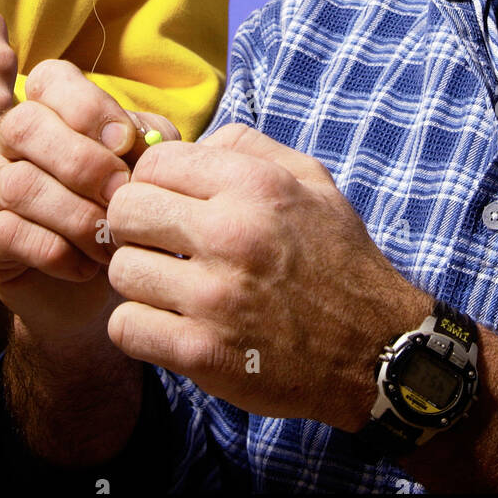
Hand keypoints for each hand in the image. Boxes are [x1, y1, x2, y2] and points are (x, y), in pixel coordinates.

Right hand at [0, 59, 178, 342]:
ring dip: (77, 217)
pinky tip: (86, 267)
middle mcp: (10, 137)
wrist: (95, 287)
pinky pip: (10, 232)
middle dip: (83, 163)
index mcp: (51, 107)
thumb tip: (140, 140)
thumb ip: (148, 144)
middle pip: (26, 125)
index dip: (88, 106)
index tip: (126, 142)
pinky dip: (59, 252)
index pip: (51, 79)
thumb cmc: (120, 209)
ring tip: (112, 244)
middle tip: (121, 196)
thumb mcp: (145, 167)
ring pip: (20, 184)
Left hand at [106, 124, 428, 429]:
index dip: (152, 181)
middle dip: (135, 226)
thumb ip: (245, 147)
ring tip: (171, 286)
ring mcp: (215, 298)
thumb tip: (186, 144)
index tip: (167, 203)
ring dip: (139, 280)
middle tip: (159, 243)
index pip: (153, 163)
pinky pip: (125, 326)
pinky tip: (169, 322)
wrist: (377, 349)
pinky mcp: (203, 354)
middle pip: (124, 211)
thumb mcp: (310, 180)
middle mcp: (232, 234)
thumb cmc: (338, 259)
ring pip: (120, 271)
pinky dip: (139, 326)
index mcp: (254, 185)